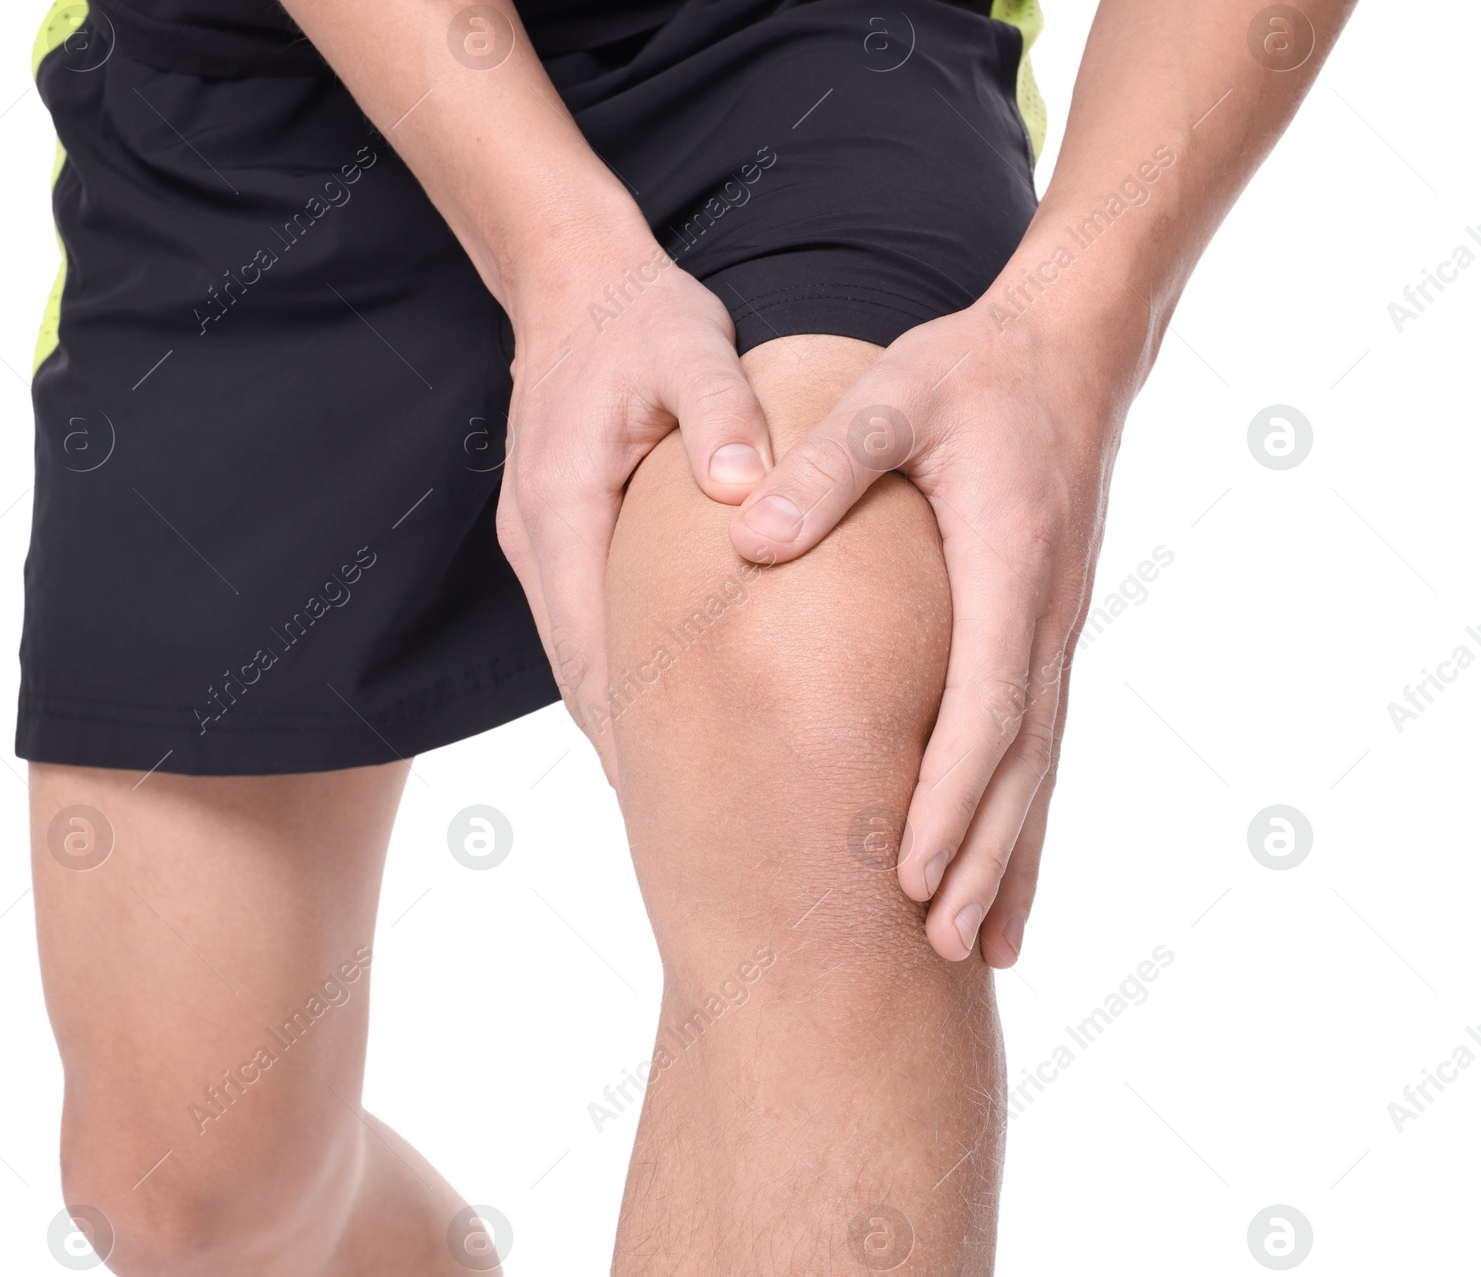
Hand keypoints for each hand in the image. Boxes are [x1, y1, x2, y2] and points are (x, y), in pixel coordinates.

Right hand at [495, 238, 772, 782]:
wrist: (573, 281)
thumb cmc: (636, 318)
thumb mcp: (688, 348)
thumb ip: (721, 417)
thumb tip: (744, 494)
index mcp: (560, 513)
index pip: (587, 650)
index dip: (624, 731)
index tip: (668, 802)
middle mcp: (539, 543)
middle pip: (578, 675)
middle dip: (628, 750)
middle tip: (694, 824)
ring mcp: (543, 545)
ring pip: (582, 658)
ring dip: (624, 720)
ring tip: (692, 788)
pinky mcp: (562, 538)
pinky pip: (592, 625)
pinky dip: (625, 673)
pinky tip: (678, 706)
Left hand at [725, 302, 1127, 965]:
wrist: (1066, 352)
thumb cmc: (970, 375)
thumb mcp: (891, 398)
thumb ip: (823, 465)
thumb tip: (745, 536)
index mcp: (1006, 564)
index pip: (984, 701)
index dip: (951, 793)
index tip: (916, 870)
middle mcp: (1042, 613)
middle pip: (1020, 761)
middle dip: (985, 857)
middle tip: (942, 947)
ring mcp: (1052, 630)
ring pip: (1038, 767)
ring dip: (1013, 857)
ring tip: (983, 949)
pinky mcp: (1043, 633)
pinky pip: (1036, 742)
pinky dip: (1022, 815)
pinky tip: (1007, 875)